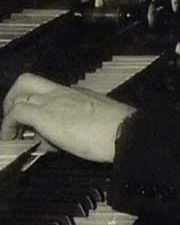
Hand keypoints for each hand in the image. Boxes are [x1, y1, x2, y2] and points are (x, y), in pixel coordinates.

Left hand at [1, 73, 135, 162]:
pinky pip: (16, 114)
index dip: (36, 106)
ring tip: (10, 133)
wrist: (123, 131)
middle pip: (28, 81)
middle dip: (13, 98)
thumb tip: (51, 142)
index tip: (36, 127)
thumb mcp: (94, 125)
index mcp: (77, 94)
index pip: (48, 93)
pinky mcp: (45, 115)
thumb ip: (71, 130)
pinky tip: (10, 140)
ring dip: (8, 114)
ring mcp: (54, 101)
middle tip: (13, 120)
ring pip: (19, 93)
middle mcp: (63, 93)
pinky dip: (7, 127)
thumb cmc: (116, 131)